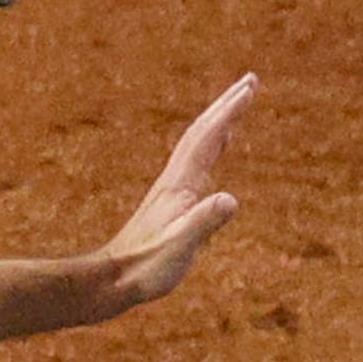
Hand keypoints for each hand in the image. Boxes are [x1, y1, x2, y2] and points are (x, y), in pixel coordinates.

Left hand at [100, 75, 255, 317]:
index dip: (229, 112)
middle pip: (202, 132)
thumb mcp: (179, 248)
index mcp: (180, 186)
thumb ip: (203, 223)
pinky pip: (199, 162)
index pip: (208, 139)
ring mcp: (173, 190)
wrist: (111, 280)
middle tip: (251, 81)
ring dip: (220, 121)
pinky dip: (213, 145)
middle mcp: (176, 180)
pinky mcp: (173, 202)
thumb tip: (231, 199)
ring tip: (238, 105)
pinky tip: (219, 148)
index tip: (250, 88)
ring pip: (199, 144)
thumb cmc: (146, 269)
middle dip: (226, 105)